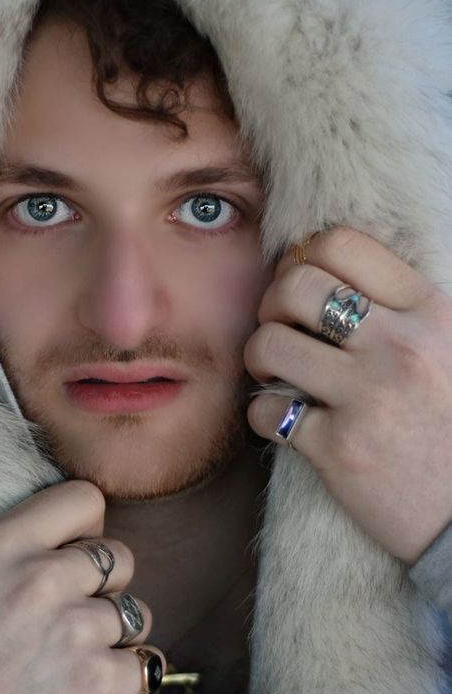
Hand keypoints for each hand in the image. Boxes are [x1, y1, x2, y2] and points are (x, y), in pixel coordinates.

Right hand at [0, 480, 160, 693]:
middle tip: (66, 621)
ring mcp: (76, 631)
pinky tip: (85, 692)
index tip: (73, 556)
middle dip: (102, 587)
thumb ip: (19, 548)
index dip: (86, 530)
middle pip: (119, 557)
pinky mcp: (102, 684)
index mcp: (2, 544)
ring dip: (112, 637)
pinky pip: (146, 663)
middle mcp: (43, 579)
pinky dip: (124, 679)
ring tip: (67, 664)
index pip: (84, 499)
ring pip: (136, 612)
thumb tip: (80, 537)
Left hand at [243, 227, 451, 565]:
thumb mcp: (451, 349)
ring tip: (278, 374)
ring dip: (260, 357)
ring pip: (269, 344)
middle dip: (271, 304)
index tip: (303, 290)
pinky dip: (264, 415)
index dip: (305, 259)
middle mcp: (399, 347)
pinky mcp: (338, 449)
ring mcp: (367, 398)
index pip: (342, 244)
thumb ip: (403, 311)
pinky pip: (266, 411)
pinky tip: (286, 421)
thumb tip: (328, 275)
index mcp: (430, 313)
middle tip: (280, 329)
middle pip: (295, 285)